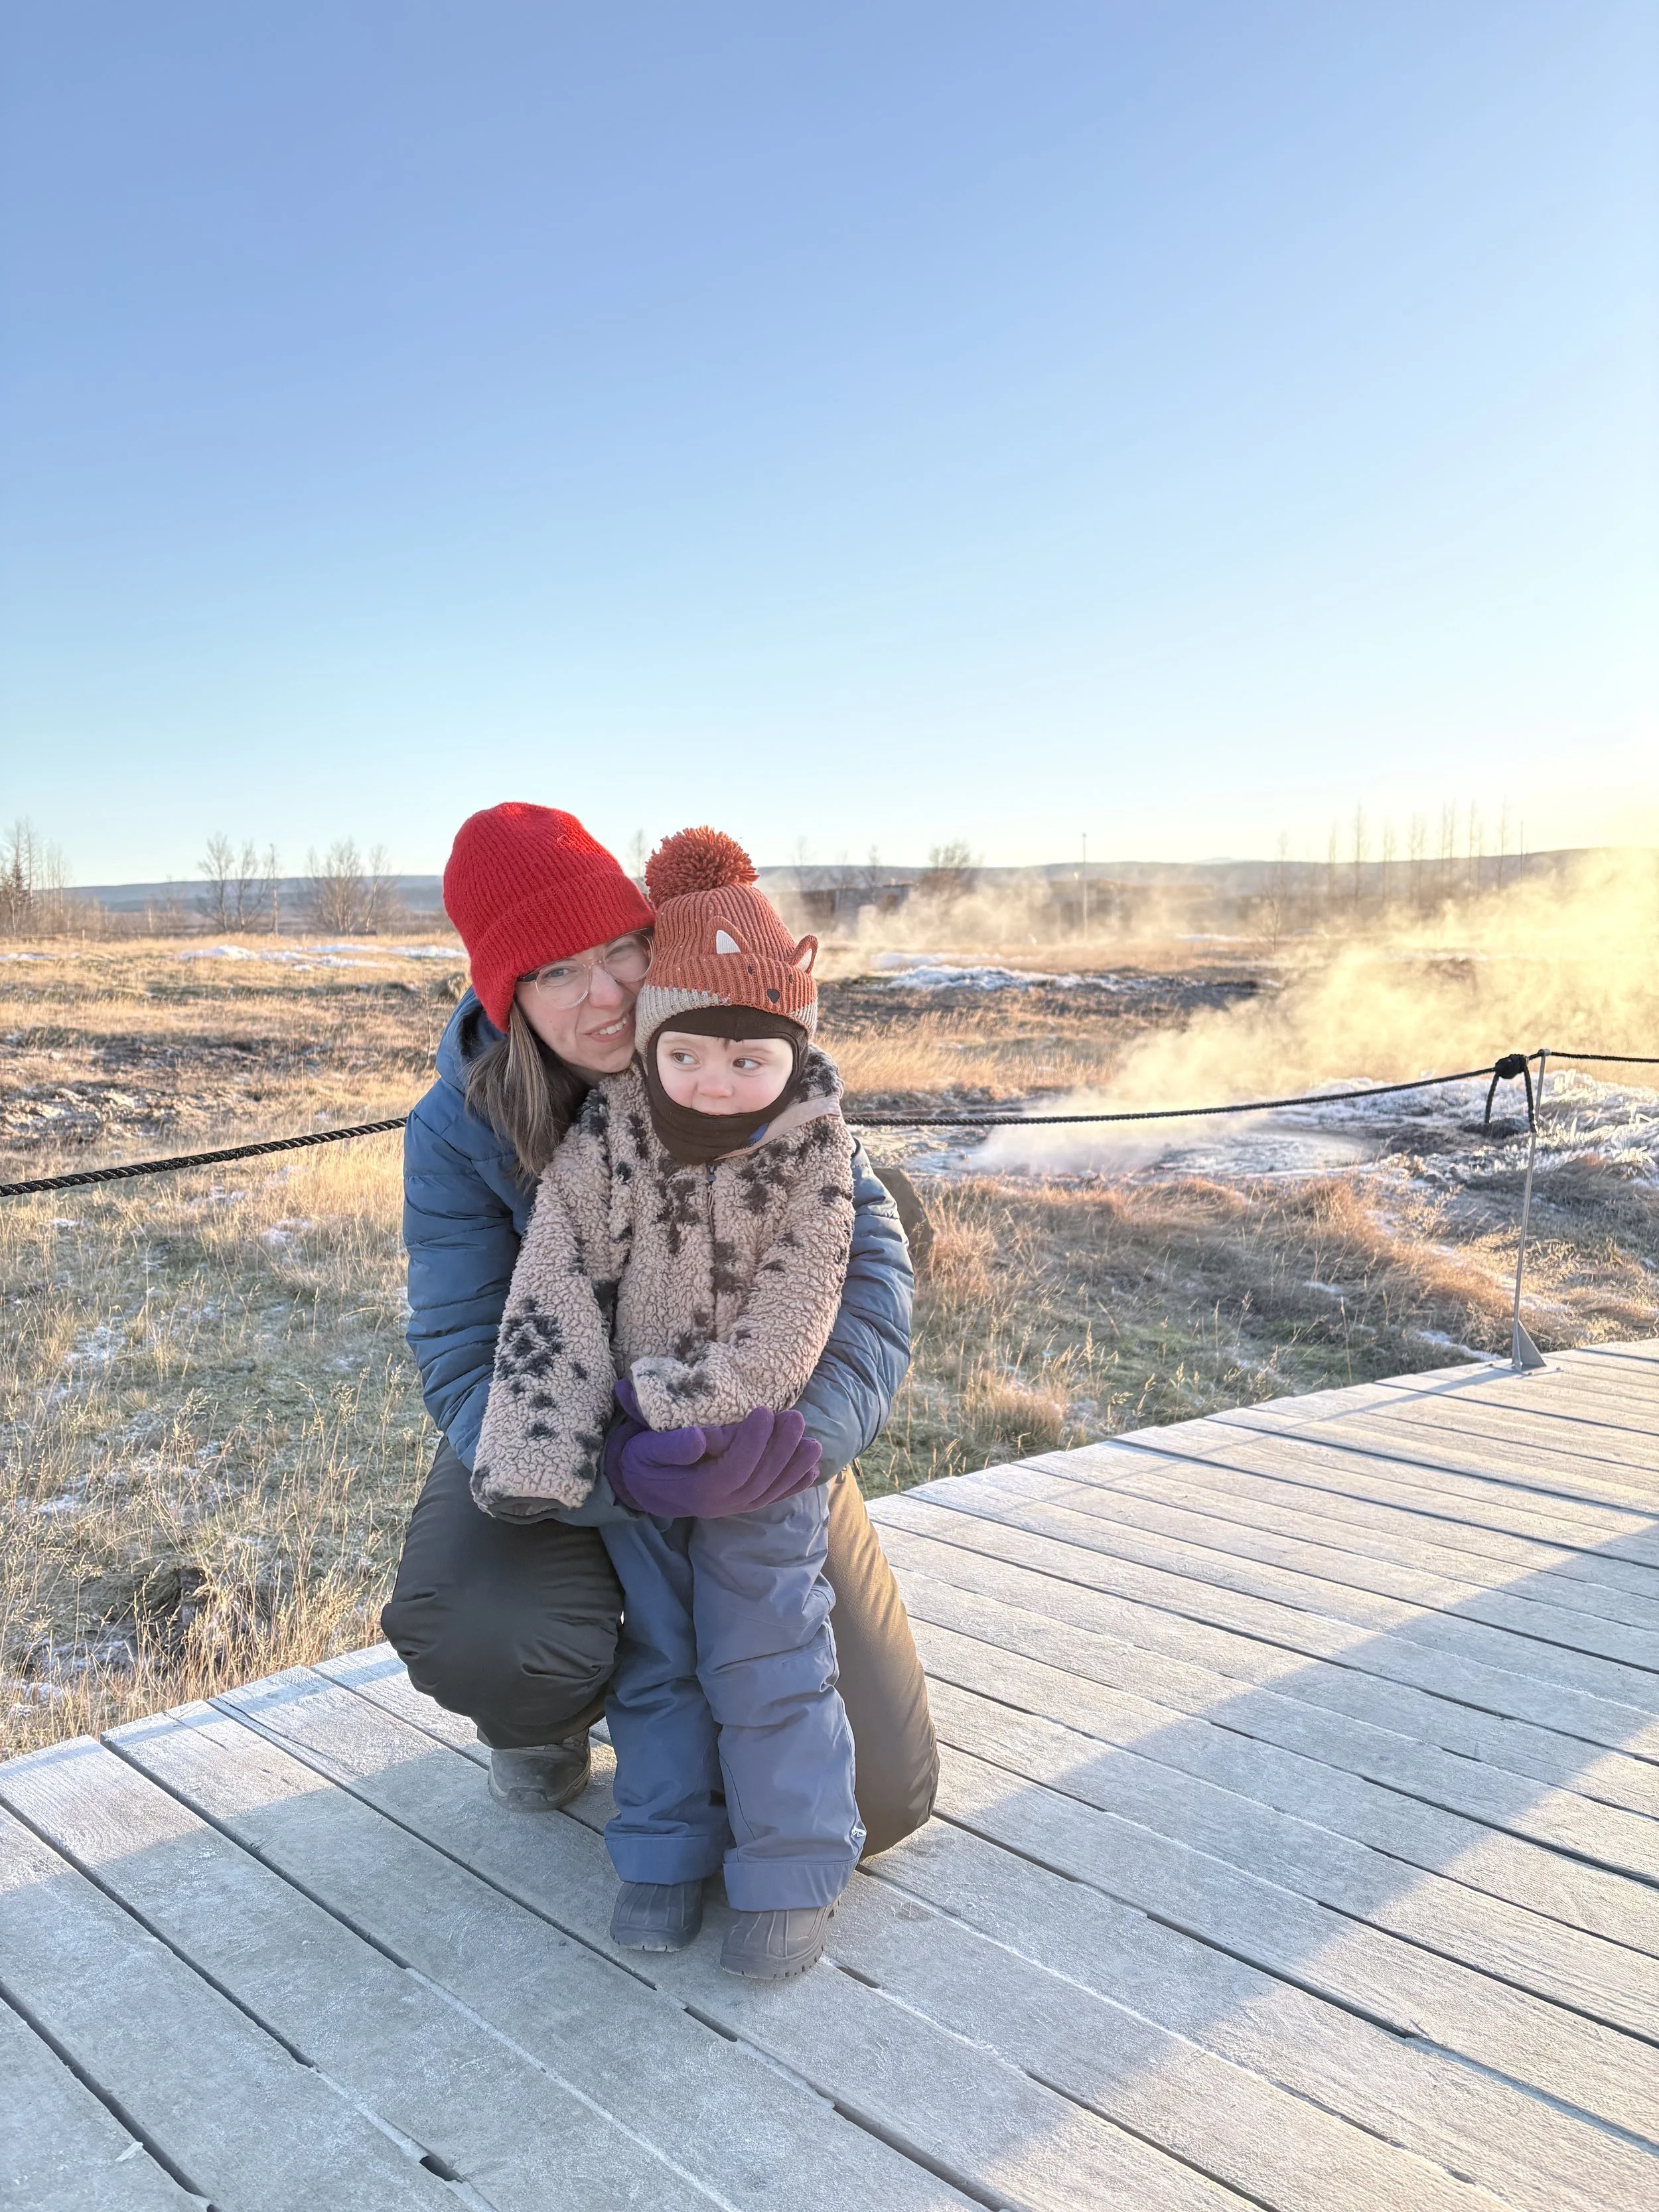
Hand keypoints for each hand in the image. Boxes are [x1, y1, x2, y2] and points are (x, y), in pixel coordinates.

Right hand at [604, 1382, 821, 1516]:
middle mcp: (721, 1504)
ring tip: (813, 1442)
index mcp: (699, 1490)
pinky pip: (771, 1497)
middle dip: (781, 1449)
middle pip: (759, 1479)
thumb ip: (671, 1446)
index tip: (763, 1411)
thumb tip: (700, 1440)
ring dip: (794, 1466)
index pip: (734, 1469)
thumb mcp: (645, 1449)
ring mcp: (734, 1506)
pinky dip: (793, 1484)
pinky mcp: (741, 1501)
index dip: (752, 1442)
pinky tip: (811, 1469)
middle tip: (795, 1418)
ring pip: (771, 1490)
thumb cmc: (643, 1460)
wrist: (640, 1485)